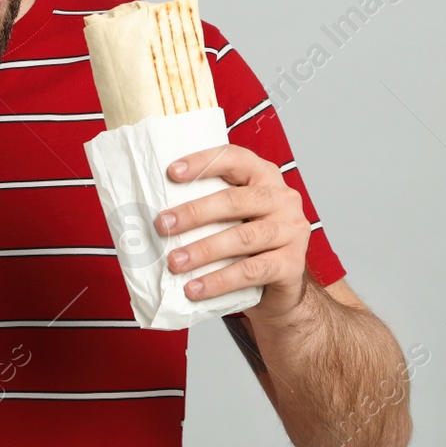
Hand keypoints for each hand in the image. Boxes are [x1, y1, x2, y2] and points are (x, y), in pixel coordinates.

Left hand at [152, 144, 310, 322]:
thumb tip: (153, 213)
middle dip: (194, 213)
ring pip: (242, 237)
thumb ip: (206, 207)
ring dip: (203, 251)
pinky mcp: (292, 264)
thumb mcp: (230, 217)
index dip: (203, 162)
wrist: (279, 288)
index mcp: (263, 176)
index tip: (171, 172)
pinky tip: (195, 288)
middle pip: (235, 201)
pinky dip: (219, 281)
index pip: (234, 158)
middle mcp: (283, 199)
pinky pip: (251, 271)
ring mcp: (292, 231)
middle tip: (162, 225)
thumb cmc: (246, 245)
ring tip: (174, 262)